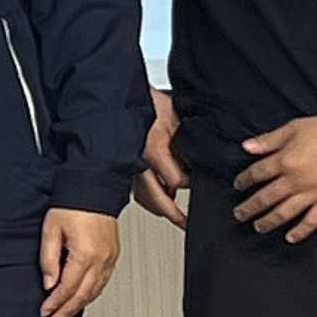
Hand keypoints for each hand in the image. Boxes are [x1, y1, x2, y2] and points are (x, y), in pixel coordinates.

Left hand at [36, 209, 118, 316]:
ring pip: (95, 291)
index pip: (68, 288)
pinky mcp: (113, 255)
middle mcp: (102, 259)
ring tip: (65, 314)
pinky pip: (102, 282)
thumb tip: (49, 283)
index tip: (45, 311)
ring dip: (79, 305)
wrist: (94, 188)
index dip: (55, 303)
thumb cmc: (72, 204)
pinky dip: (91, 293)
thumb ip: (48, 259)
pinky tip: (81, 298)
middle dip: (67, 311)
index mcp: (85, 254)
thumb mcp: (51, 229)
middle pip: (83, 295)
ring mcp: (110, 258)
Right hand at [131, 91, 187, 227]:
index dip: (188, 183)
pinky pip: (134, 186)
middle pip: (156, 200)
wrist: (118, 94)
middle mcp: (137, 163)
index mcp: (153, 151)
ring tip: (172, 214)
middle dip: (172, 214)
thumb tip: (196, 159)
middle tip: (184, 222)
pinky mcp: (120, 164)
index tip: (198, 182)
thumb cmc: (144, 101)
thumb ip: (185, 140)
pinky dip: (146, 194)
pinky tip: (154, 194)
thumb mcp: (174, 117)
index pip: (176, 181)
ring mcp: (127, 165)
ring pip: (143, 197)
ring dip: (157, 206)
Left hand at [231, 108, 316, 239]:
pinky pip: (311, 221)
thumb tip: (246, 147)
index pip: (257, 174)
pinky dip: (299, 232)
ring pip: (284, 213)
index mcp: (285, 161)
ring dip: (267, 222)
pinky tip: (289, 237)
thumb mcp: (293, 128)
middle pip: (265, 198)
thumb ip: (268, 140)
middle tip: (239, 214)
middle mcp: (296, 180)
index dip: (244, 180)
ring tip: (257, 227)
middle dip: (249, 207)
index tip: (238, 186)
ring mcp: (312, 194)